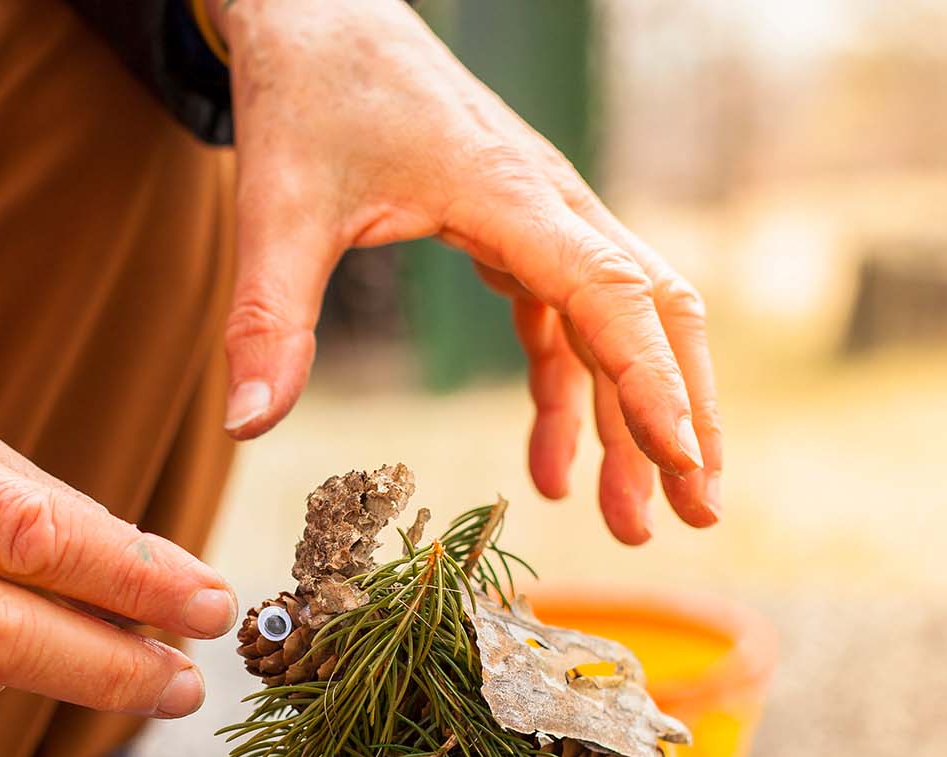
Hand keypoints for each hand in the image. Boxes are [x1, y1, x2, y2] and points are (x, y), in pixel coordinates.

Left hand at [208, 0, 720, 544]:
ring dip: (633, 420)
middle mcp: (549, 206)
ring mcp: (542, 219)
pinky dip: (570, 396)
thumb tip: (249, 424)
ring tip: (632, 518)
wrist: (316, 17)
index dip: (655, 383)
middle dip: (683, 414)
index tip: (684, 463)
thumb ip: (268, 318)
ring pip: (620, 325)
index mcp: (509, 195)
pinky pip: (565, 324)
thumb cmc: (309, 95)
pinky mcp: (516, 233)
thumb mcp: (277, 209)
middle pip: (653, 314)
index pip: (612, 297)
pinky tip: (551, 469)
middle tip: (697, 513)